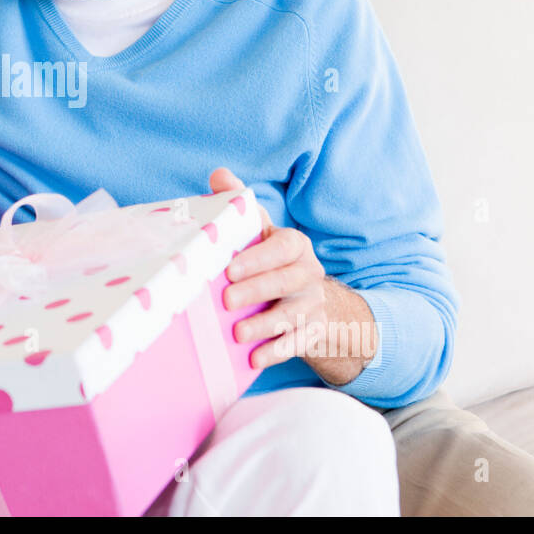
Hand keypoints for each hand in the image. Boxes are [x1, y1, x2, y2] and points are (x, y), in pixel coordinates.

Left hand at [208, 168, 327, 370]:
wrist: (312, 301)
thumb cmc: (272, 261)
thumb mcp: (261, 232)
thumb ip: (241, 205)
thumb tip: (219, 174)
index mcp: (294, 245)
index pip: (284, 247)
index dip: (259, 258)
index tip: (230, 269)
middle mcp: (309, 273)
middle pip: (288, 281)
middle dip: (257, 290)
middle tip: (226, 300)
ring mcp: (314, 304)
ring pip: (294, 315)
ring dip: (265, 325)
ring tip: (237, 334)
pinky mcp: (314, 332)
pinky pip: (299, 343)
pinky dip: (277, 352)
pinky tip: (254, 359)